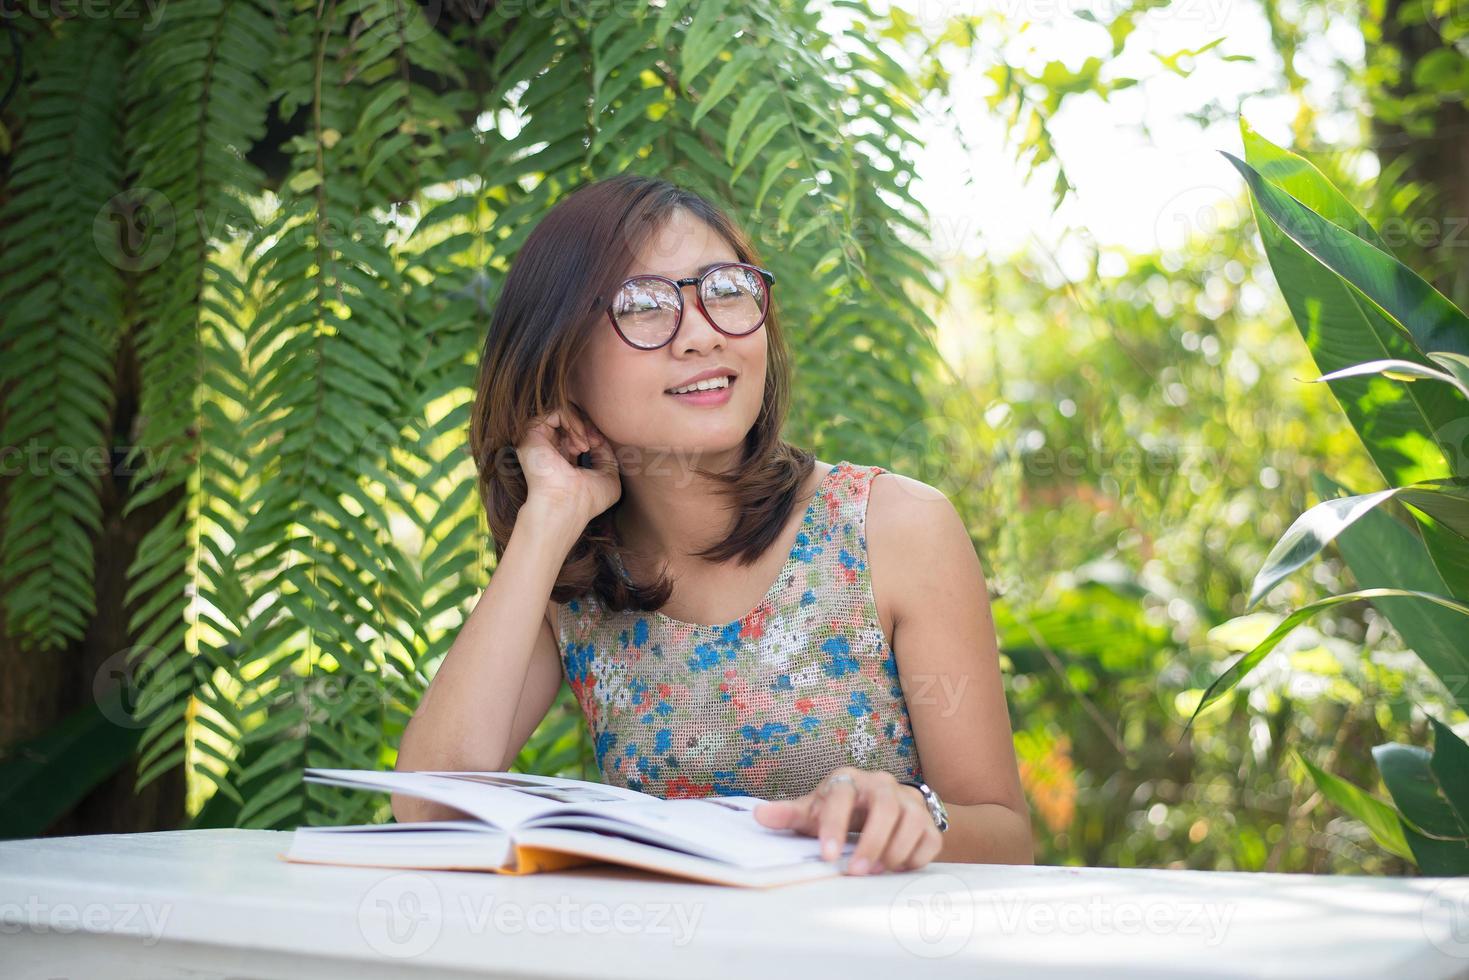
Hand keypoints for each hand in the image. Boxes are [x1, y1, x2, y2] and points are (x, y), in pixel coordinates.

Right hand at [515, 404, 620, 529]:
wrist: (568, 505)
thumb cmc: (588, 500)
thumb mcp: (609, 474)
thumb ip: (606, 453)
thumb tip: (599, 437)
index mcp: (561, 460)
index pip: (574, 434)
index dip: (591, 432)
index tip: (600, 444)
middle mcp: (547, 450)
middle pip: (569, 422)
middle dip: (588, 426)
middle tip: (596, 441)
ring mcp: (538, 442)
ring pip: (562, 414)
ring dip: (581, 424)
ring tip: (587, 444)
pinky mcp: (531, 434)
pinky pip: (555, 412)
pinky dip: (573, 420)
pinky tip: (580, 439)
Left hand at [751, 768, 942, 874]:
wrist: (880, 806)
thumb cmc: (840, 811)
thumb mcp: (813, 809)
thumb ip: (789, 815)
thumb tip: (759, 815)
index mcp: (850, 780)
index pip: (842, 797)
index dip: (834, 826)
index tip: (827, 856)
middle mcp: (883, 785)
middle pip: (885, 806)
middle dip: (871, 842)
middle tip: (855, 872)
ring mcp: (909, 802)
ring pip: (912, 821)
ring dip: (894, 851)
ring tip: (875, 872)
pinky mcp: (928, 821)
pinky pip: (930, 839)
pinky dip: (916, 857)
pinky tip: (898, 868)